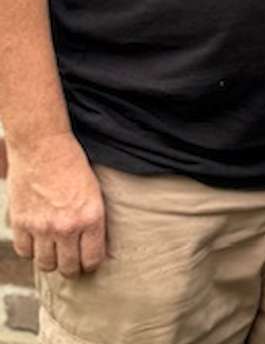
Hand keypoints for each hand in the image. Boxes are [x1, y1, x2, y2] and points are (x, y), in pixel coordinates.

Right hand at [7, 132, 105, 277]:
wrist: (43, 146)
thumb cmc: (74, 163)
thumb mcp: (94, 190)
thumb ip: (92, 218)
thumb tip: (93, 243)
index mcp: (91, 216)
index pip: (92, 259)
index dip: (91, 264)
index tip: (90, 261)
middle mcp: (66, 226)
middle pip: (68, 268)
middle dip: (72, 268)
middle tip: (72, 262)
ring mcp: (41, 227)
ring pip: (45, 264)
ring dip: (51, 260)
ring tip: (56, 252)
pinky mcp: (21, 223)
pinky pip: (24, 252)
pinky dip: (31, 249)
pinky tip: (37, 240)